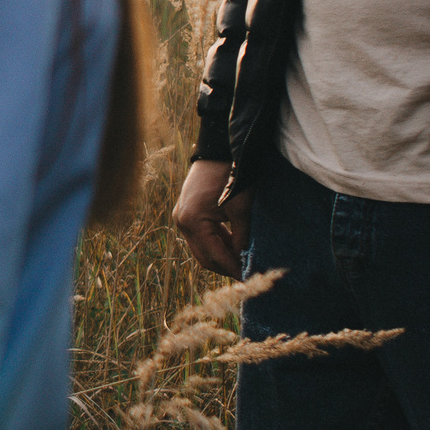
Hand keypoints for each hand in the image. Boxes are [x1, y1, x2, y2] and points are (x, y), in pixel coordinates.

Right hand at [172, 160, 248, 276]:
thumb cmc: (230, 177)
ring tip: (242, 262)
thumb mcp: (241, 210)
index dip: (232, 268)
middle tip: (246, 273)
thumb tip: (245, 260)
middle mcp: (182, 223)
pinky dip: (216, 244)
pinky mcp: (186, 214)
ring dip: (221, 256)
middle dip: (225, 267)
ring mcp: (181, 218)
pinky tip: (233, 246)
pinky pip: (201, 237)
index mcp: (192, 221)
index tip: (248, 277)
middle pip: (204, 257)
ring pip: (201, 249)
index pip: (214, 255)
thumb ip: (241, 238)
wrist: (216, 152)